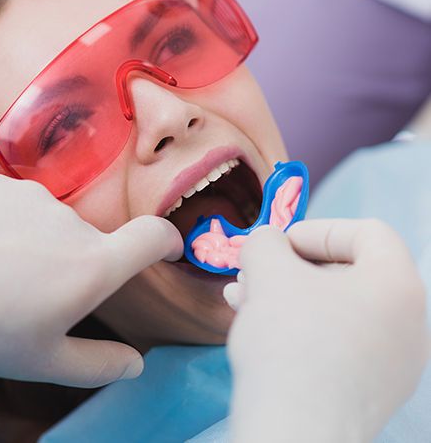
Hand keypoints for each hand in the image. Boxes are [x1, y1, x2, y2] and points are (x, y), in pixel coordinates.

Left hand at [0, 174, 181, 386]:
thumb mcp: (40, 360)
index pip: (153, 236)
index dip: (168, 240)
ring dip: (39, 246)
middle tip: (31, 295)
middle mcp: (72, 223)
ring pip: (53, 224)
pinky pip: (19, 206)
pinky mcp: (1, 182)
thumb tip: (136, 364)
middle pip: (91, 242)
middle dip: (76, 266)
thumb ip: (99, 364)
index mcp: (91, 266)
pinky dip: (10, 226)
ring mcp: (35, 196)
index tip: (167, 249)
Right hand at [225, 219, 428, 442]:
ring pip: (335, 309)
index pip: (368, 233)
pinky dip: (299, 327)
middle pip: (347, 273)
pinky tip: (257, 327)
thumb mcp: (269, 272)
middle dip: (291, 267)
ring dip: (287, 296)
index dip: (318, 229)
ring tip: (242, 298)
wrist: (293, 434)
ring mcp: (393, 364)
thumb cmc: (290, 342)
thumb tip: (267, 242)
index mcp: (399, 286)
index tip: (279, 244)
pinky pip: (336, 342)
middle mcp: (409, 324)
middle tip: (253, 272)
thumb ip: (266, 242)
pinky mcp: (370, 393)